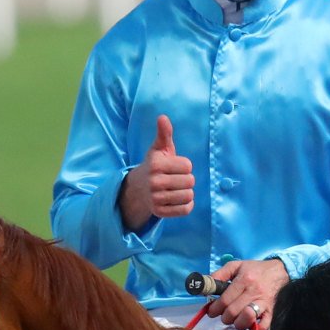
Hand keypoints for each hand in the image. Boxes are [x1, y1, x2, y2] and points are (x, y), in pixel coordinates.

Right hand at [119, 115, 193, 231]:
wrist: (138, 188)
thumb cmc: (155, 165)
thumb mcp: (158, 149)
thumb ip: (164, 133)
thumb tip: (163, 117)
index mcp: (156, 164)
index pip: (188, 166)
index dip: (185, 166)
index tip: (175, 167)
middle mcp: (155, 182)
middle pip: (190, 181)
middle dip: (186, 179)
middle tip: (175, 179)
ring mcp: (156, 199)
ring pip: (189, 196)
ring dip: (187, 192)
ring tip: (176, 188)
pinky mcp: (160, 212)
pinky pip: (186, 209)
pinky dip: (186, 205)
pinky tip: (178, 199)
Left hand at [203, 257, 288, 329]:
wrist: (281, 271)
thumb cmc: (256, 269)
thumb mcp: (236, 265)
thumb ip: (220, 274)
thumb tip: (206, 285)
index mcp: (244, 280)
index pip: (225, 300)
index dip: (214, 308)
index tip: (211, 311)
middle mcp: (254, 292)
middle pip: (233, 312)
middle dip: (224, 317)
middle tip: (224, 315)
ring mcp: (264, 303)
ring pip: (247, 320)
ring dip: (236, 324)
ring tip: (235, 321)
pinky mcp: (272, 312)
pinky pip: (262, 328)